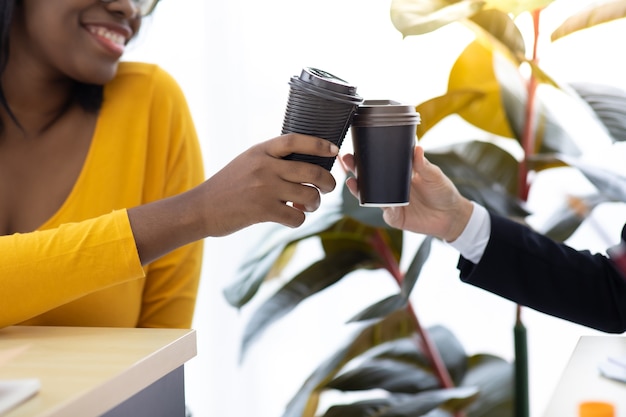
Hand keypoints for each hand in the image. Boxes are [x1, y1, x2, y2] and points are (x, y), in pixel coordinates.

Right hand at [198, 133, 337, 235]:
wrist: (202, 208)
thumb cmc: (228, 186)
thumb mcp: (247, 161)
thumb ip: (272, 159)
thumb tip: (306, 163)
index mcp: (260, 151)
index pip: (295, 141)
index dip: (319, 144)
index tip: (334, 150)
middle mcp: (264, 167)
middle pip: (312, 171)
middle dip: (328, 182)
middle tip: (327, 188)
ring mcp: (265, 189)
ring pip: (309, 196)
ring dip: (315, 204)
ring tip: (307, 205)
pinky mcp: (264, 211)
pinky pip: (297, 217)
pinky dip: (299, 219)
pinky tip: (292, 217)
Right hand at [340, 146, 472, 240]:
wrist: (452, 216)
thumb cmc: (443, 192)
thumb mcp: (434, 175)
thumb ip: (423, 164)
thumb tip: (417, 147)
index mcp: (398, 173)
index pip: (378, 163)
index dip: (365, 157)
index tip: (354, 148)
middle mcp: (391, 187)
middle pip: (367, 178)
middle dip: (354, 170)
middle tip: (346, 161)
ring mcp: (391, 202)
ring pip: (370, 196)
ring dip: (359, 190)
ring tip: (352, 182)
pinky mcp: (395, 217)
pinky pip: (386, 212)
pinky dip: (384, 207)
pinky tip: (383, 202)